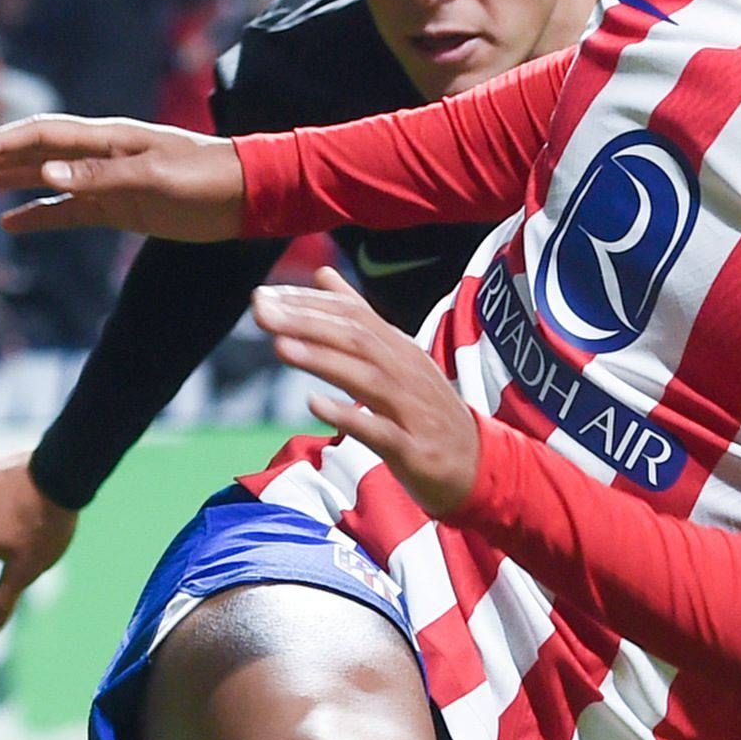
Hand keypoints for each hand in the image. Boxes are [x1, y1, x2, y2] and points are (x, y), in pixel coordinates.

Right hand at [0, 113, 248, 242]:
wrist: (247, 196)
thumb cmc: (205, 178)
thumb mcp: (152, 178)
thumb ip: (98, 178)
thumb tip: (45, 173)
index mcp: (106, 139)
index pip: (39, 137)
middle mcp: (100, 155)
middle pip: (33, 152)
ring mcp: (107, 180)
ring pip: (44, 178)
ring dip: (6, 182)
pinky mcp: (119, 206)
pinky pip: (68, 210)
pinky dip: (38, 214)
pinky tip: (10, 224)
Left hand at [252, 268, 480, 512]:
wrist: (479, 466)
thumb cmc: (425, 411)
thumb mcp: (396, 358)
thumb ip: (359, 318)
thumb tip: (322, 274)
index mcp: (399, 349)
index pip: (353, 315)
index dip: (309, 303)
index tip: (266, 295)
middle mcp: (406, 372)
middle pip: (356, 339)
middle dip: (306, 323)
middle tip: (261, 311)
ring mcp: (411, 411)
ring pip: (365, 378)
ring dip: (322, 361)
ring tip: (280, 347)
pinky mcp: (413, 449)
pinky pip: (378, 430)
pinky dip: (347, 415)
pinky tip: (315, 404)